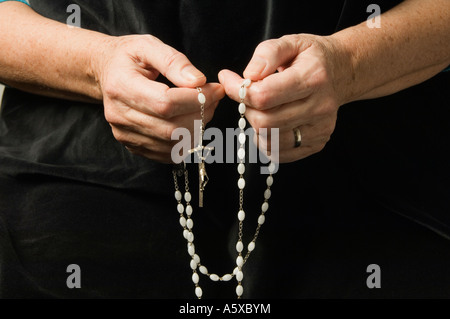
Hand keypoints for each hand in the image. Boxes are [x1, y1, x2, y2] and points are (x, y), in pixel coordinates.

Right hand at [93, 35, 224, 162]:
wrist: (105, 72)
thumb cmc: (128, 57)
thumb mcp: (148, 45)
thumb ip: (174, 61)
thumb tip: (198, 81)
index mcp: (121, 86)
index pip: (165, 103)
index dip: (196, 100)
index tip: (216, 89)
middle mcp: (119, 115)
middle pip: (171, 128)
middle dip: (201, 115)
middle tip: (214, 99)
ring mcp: (125, 134)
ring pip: (172, 143)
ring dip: (197, 129)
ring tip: (205, 109)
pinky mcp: (133, 145)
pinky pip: (167, 154)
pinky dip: (186, 142)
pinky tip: (192, 123)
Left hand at [219, 34, 347, 162]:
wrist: (341, 72)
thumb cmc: (311, 57)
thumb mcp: (291, 42)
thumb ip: (267, 53)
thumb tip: (249, 75)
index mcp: (313, 78)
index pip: (264, 96)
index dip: (238, 90)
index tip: (229, 80)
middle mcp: (320, 107)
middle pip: (265, 122)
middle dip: (247, 110)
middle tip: (248, 97)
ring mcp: (320, 129)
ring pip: (270, 141)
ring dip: (255, 126)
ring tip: (262, 109)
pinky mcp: (317, 143)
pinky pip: (279, 153)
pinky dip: (266, 140)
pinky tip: (271, 123)